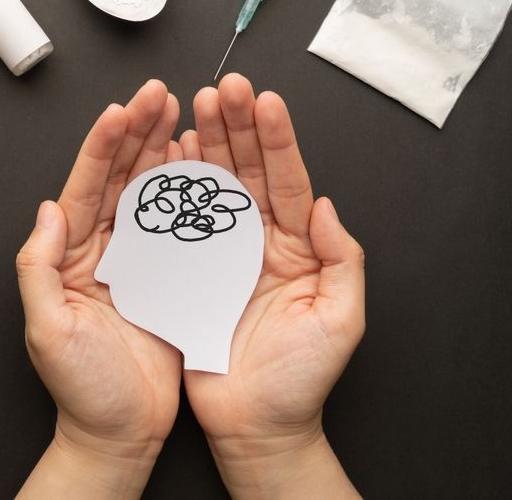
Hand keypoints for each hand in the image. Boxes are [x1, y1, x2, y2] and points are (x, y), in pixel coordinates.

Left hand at [16, 80, 183, 498]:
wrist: (119, 431)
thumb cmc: (81, 388)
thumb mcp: (47, 328)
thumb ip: (38, 267)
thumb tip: (47, 211)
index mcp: (71, 256)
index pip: (86, 187)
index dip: (104, 146)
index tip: (123, 111)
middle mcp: (102, 250)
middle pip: (120, 178)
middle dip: (139, 132)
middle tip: (159, 95)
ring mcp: (136, 261)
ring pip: (150, 192)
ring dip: (163, 151)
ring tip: (181, 113)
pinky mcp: (166, 278)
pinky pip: (177, 225)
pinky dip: (188, 192)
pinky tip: (199, 164)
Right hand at [179, 74, 364, 498]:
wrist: (255, 423)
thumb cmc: (301, 380)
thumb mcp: (341, 320)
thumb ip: (343, 260)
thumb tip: (329, 206)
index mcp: (298, 247)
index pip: (288, 180)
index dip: (276, 139)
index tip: (265, 102)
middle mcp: (259, 242)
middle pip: (248, 171)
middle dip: (236, 126)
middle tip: (224, 87)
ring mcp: (222, 254)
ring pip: (213, 187)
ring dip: (204, 145)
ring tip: (193, 106)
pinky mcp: (188, 271)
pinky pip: (179, 222)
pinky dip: (172, 186)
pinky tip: (168, 155)